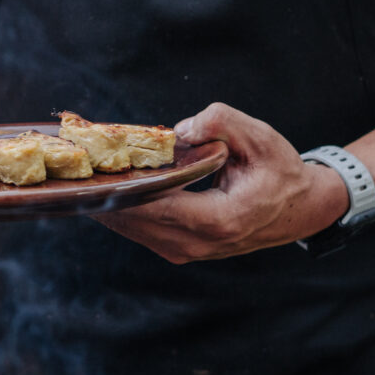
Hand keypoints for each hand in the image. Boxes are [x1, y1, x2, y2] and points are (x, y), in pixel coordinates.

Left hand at [94, 103, 348, 262]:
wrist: (297, 209)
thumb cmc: (279, 172)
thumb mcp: (261, 138)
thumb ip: (222, 123)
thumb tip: (180, 129)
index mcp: (220, 221)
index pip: (156, 206)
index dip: (122, 186)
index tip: (95, 166)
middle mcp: (197, 243)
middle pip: (133, 220)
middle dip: (103, 192)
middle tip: (76, 163)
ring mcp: (185, 250)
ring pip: (129, 228)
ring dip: (106, 201)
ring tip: (83, 171)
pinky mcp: (176, 248)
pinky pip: (137, 229)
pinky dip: (119, 207)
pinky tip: (104, 184)